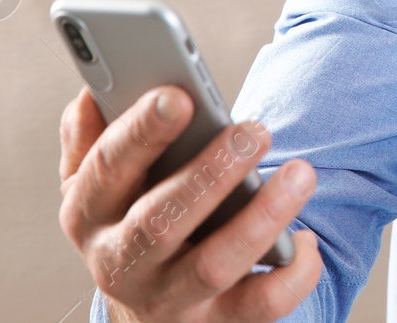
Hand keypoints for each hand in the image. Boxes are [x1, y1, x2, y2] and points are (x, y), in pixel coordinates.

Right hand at [58, 86, 323, 322]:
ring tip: (301, 172)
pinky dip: (294, 272)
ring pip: (216, 264)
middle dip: (211, 173)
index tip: (180, 96)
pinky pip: (262, 305)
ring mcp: (169, 299)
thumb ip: (92, 138)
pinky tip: (308, 238)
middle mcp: (120, 263)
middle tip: (255, 130)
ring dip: (263, 217)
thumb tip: (90, 96)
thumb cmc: (132, 222)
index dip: (142, 131)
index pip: (107, 169)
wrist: (145, 312)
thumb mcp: (99, 185)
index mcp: (88, 214)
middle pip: (161, 220)